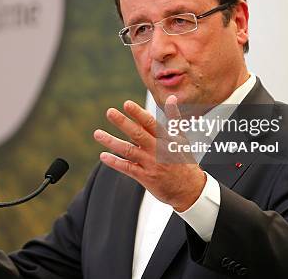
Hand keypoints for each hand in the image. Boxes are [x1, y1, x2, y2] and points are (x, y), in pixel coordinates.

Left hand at [93, 95, 206, 211]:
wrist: (189, 189)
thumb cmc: (183, 161)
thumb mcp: (181, 138)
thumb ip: (173, 118)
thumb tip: (171, 98)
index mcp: (166, 138)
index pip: (150, 123)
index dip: (138, 113)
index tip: (126, 104)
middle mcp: (158, 150)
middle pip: (138, 134)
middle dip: (123, 122)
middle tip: (110, 112)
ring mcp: (151, 164)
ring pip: (129, 150)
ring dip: (112, 142)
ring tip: (97, 133)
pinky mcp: (145, 177)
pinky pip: (128, 168)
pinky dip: (115, 162)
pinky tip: (103, 156)